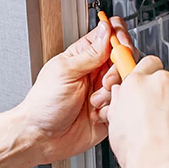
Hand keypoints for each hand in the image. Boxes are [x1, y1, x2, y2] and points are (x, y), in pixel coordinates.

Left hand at [15, 17, 132, 163]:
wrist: (42, 138)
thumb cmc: (44, 104)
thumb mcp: (65, 71)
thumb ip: (90, 52)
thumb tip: (107, 29)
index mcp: (84, 56)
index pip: (110, 35)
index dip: (119, 37)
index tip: (120, 47)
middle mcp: (96, 72)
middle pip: (124, 59)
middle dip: (117, 71)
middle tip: (104, 82)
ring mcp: (104, 92)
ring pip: (125, 84)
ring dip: (111, 93)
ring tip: (94, 102)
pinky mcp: (109, 111)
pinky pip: (123, 105)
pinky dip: (112, 110)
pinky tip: (96, 115)